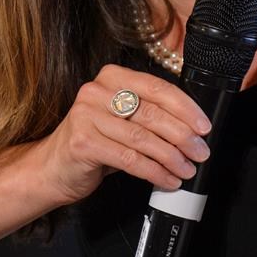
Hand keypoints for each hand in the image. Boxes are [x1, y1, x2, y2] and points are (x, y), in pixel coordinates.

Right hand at [42, 64, 212, 205]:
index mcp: (112, 77)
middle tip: (201, 152)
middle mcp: (96, 91)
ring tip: (187, 169)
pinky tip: (167, 179)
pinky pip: (129, 159)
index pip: (157, 88)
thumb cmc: (95, 143)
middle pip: (152, 113)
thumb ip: (150, 116)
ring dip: (171, 157)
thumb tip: (193, 130)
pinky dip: (154, 172)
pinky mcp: (82, 143)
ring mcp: (86, 115)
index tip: (204, 126)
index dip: (185, 108)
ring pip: (142, 138)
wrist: (52, 168)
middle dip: (182, 136)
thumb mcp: (122, 121)